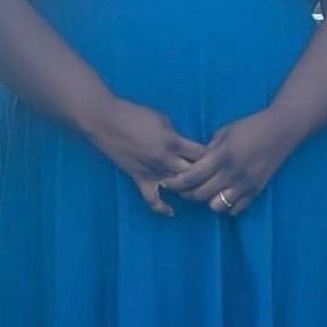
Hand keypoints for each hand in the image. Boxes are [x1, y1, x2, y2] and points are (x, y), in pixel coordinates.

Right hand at [89, 97, 204, 216]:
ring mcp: (152, 172)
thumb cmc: (135, 115)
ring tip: (199, 189)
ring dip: (190, 189)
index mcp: (173, 142)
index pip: (202, 154)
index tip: (219, 157)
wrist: (106, 121)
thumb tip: (187, 148)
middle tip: (213, 176)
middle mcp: (166, 160)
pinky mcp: (139, 178)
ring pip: (178, 188)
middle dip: (206, 175)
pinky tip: (172, 211)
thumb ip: (177, 136)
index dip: (214, 156)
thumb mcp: (163, 120)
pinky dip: (162, 207)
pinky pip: (152, 199)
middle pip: (195, 174)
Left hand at [168, 110, 295, 217]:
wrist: (281, 130)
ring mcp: (246, 184)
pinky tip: (222, 196)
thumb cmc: (250, 126)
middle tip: (182, 189)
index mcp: (222, 156)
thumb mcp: (224, 133)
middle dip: (187, 194)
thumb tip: (194, 164)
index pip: (192, 176)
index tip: (168, 182)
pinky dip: (225, 206)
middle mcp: (233, 173)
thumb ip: (208, 151)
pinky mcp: (256, 190)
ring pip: (217, 206)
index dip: (176, 182)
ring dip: (207, 201)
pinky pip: (235, 209)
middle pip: (201, 194)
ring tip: (204, 193)